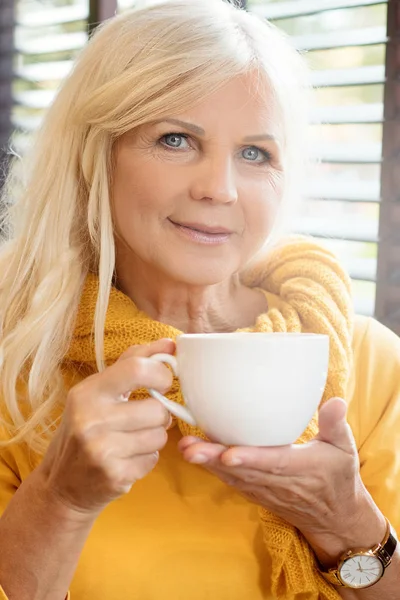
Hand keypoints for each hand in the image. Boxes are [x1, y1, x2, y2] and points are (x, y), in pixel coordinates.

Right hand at [38, 339, 174, 516]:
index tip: (164, 382)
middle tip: (145, 418)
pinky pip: (153, 459)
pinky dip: (147, 458)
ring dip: (154, 437)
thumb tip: (169, 344)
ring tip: (133, 439)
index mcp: (87, 393)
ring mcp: (101, 450)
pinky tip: (127, 458)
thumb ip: (133, 363)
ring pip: (160, 435)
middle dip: (160, 414)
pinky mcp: (115, 476)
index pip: (137, 369)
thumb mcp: (98, 392)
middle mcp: (90, 420)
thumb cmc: (86, 429)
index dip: (161, 373)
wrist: (62, 485)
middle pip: (157, 409)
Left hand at [178, 398, 384, 562]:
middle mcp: (279, 482)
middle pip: (243, 471)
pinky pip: (232, 481)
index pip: (273, 464)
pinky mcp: (256, 491)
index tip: (228, 454)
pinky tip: (195, 455)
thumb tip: (336, 401)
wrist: (335, 518)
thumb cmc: (339, 477)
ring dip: (208, 464)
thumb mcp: (344, 449)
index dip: (250, 459)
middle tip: (190, 448)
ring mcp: (264, 489)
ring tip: (186, 449)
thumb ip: (336, 424)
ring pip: (232, 477)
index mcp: (301, 469)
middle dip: (215, 460)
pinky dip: (212, 469)